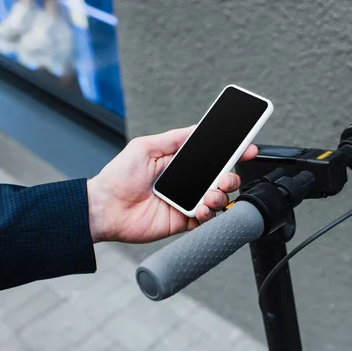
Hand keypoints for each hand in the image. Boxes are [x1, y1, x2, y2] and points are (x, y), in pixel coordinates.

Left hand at [86, 126, 257, 242]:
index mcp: (181, 163)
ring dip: (221, 195)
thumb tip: (199, 128)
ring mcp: (187, 202)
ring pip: (218, 199)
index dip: (233, 152)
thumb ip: (175, 139)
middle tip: (226, 177)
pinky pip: (206, 219)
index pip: (214, 156)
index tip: (247, 148)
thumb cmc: (119, 176)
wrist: (104, 208)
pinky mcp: (184, 221)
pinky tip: (203, 208)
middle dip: (231, 176)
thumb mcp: (146, 147)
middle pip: (221, 178)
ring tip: (212, 194)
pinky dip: (210, 214)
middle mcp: (187, 183)